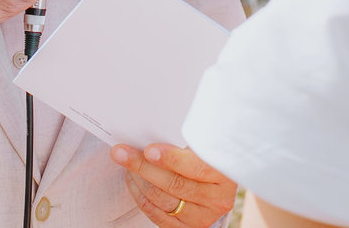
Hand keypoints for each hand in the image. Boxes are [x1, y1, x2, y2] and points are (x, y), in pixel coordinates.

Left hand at [111, 144, 235, 226]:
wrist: (217, 180)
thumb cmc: (207, 153)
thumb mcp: (207, 143)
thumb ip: (190, 138)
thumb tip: (153, 129)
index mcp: (226, 174)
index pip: (197, 167)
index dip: (171, 159)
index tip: (149, 149)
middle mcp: (217, 199)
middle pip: (174, 184)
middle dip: (143, 166)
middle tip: (122, 152)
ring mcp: (202, 217)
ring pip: (162, 199)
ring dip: (139, 179)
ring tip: (125, 161)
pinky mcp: (187, 227)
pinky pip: (157, 215)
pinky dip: (140, 196)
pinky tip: (133, 179)